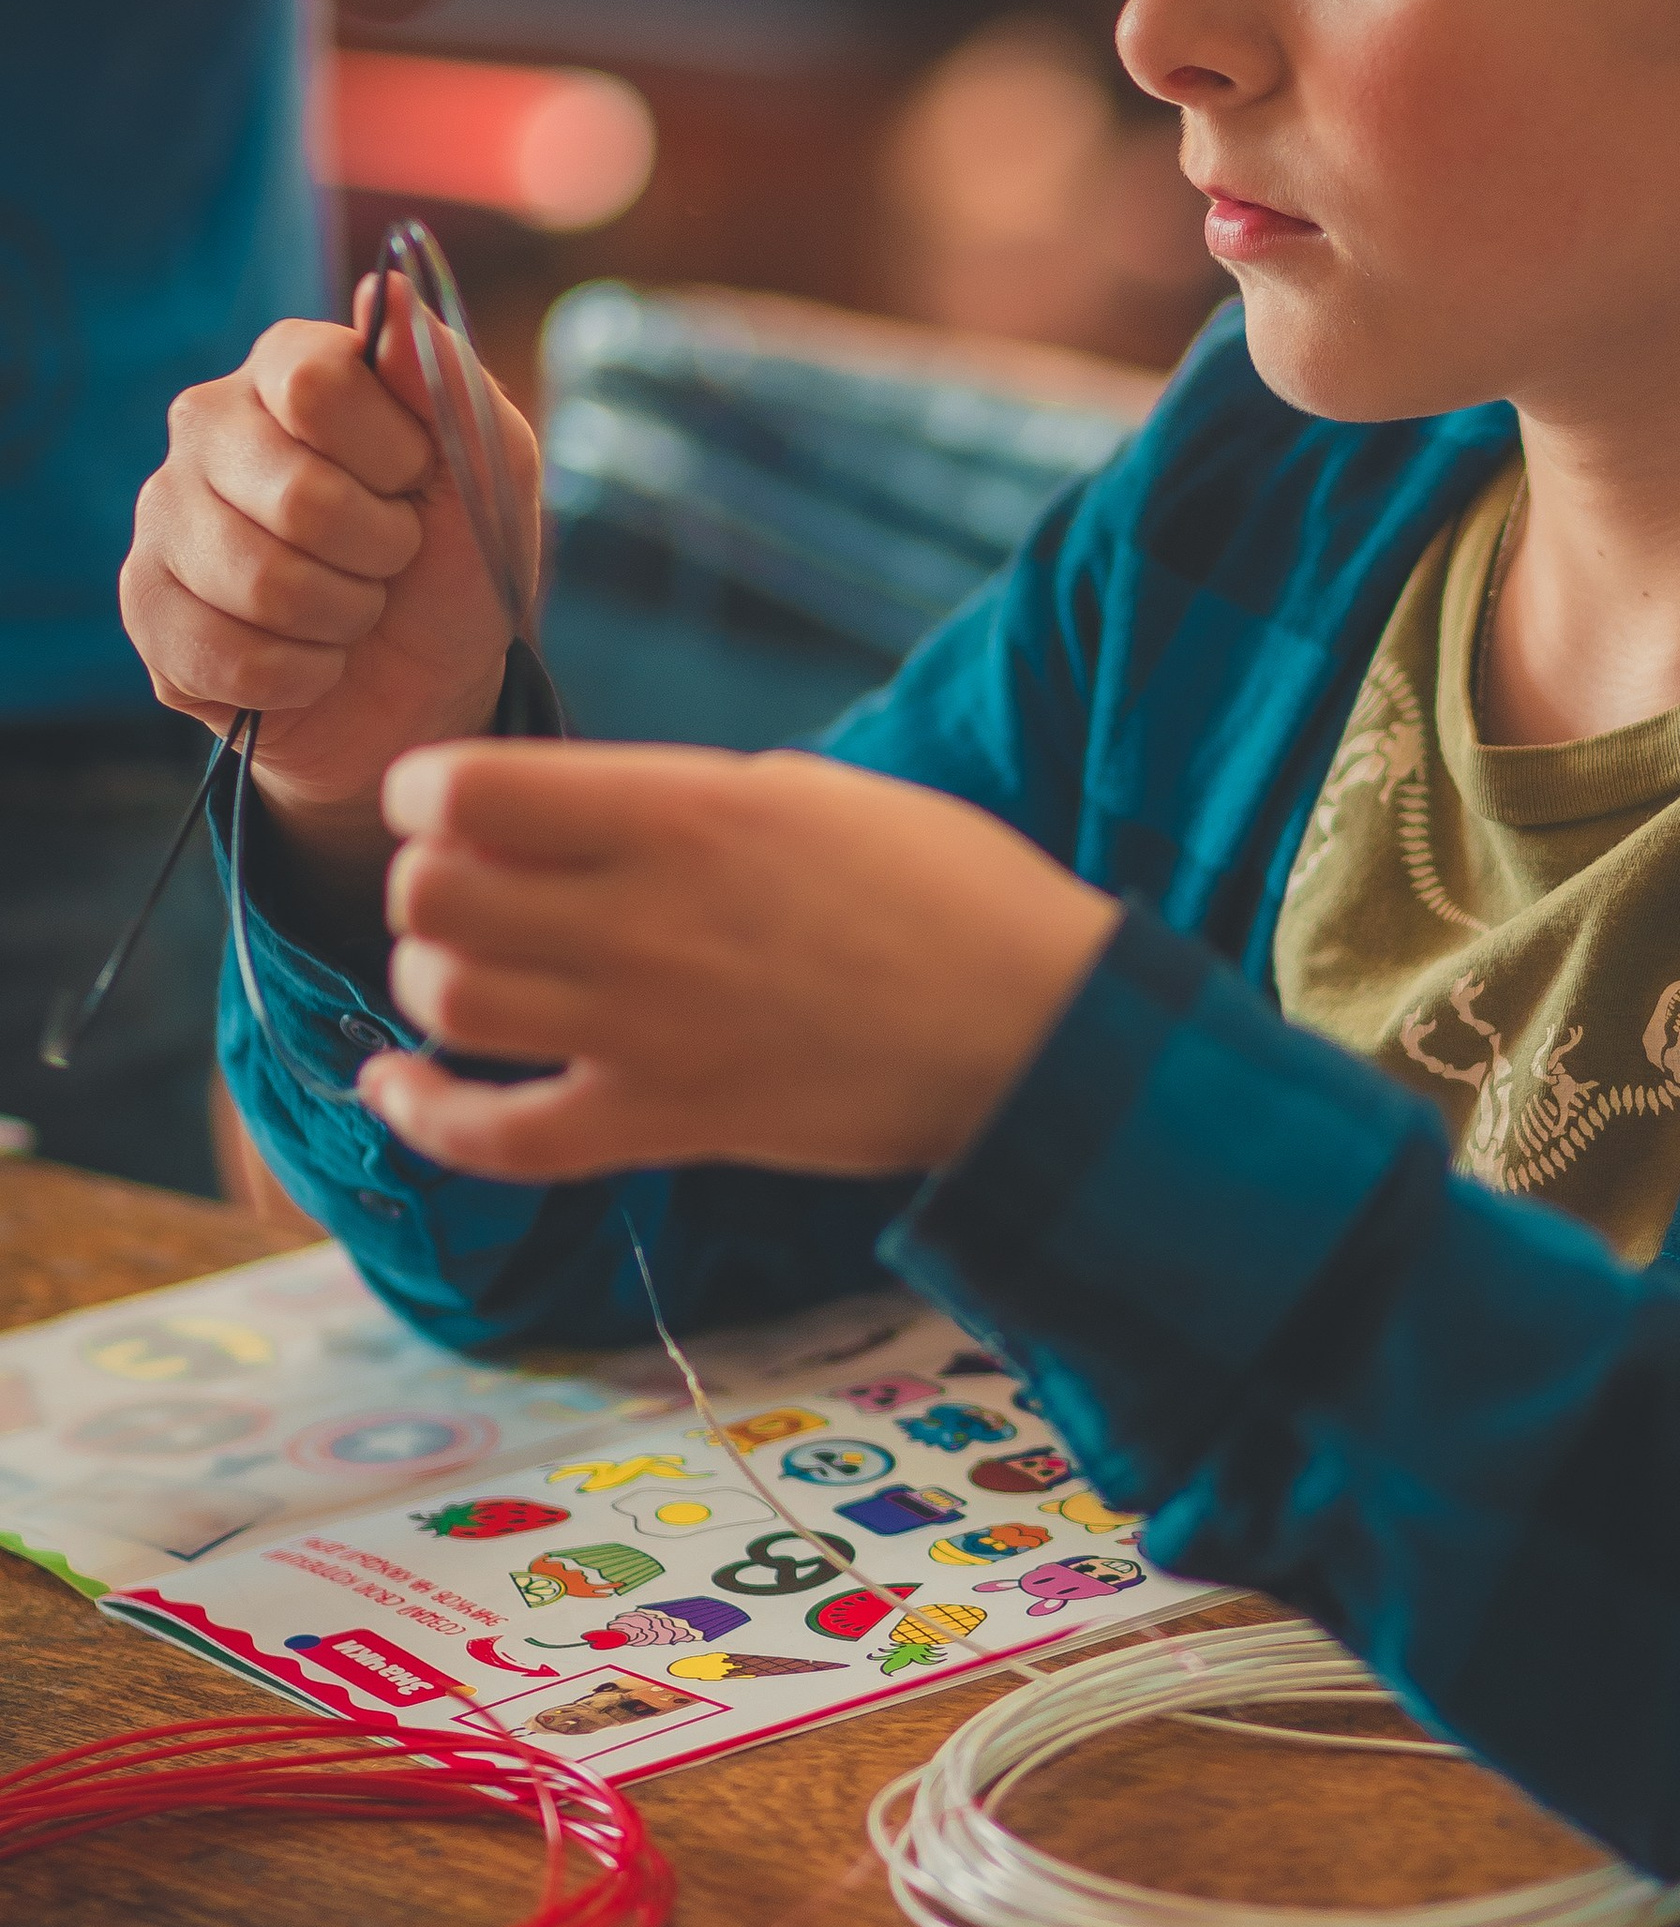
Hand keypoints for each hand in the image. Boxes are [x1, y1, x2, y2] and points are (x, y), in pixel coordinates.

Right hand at [120, 276, 535, 865]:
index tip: (417, 481)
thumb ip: (444, 376)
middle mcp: (208, 426)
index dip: (392, 454)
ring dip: (344, 618)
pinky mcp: (146, 610)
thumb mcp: (490, 466)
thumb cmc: (456, 561)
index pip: (314, 385)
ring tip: (354, 610)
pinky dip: (301, 675)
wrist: (428, 684)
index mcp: (289, 369)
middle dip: (379, 551)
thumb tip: (388, 289)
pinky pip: (228, 655)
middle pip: (296, 495)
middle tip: (390, 561)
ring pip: (262, 584)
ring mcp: (164, 517)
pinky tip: (311, 660)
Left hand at [361, 742, 1120, 1183]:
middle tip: (475, 888)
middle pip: (429, 898)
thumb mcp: (808, 791)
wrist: (1033, 1028)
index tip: (450, 801)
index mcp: (684, 812)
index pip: (465, 790)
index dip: (427, 791)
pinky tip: (399, 1083)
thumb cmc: (944, 890)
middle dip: (428, 883)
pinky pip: (495, 1136)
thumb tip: (575, 818)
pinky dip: (423, 1112)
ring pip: (446, 1002)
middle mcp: (645, 918)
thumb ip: (676, 801)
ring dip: (435, 981)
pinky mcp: (667, 1124)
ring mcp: (649, 1031)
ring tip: (475, 970)